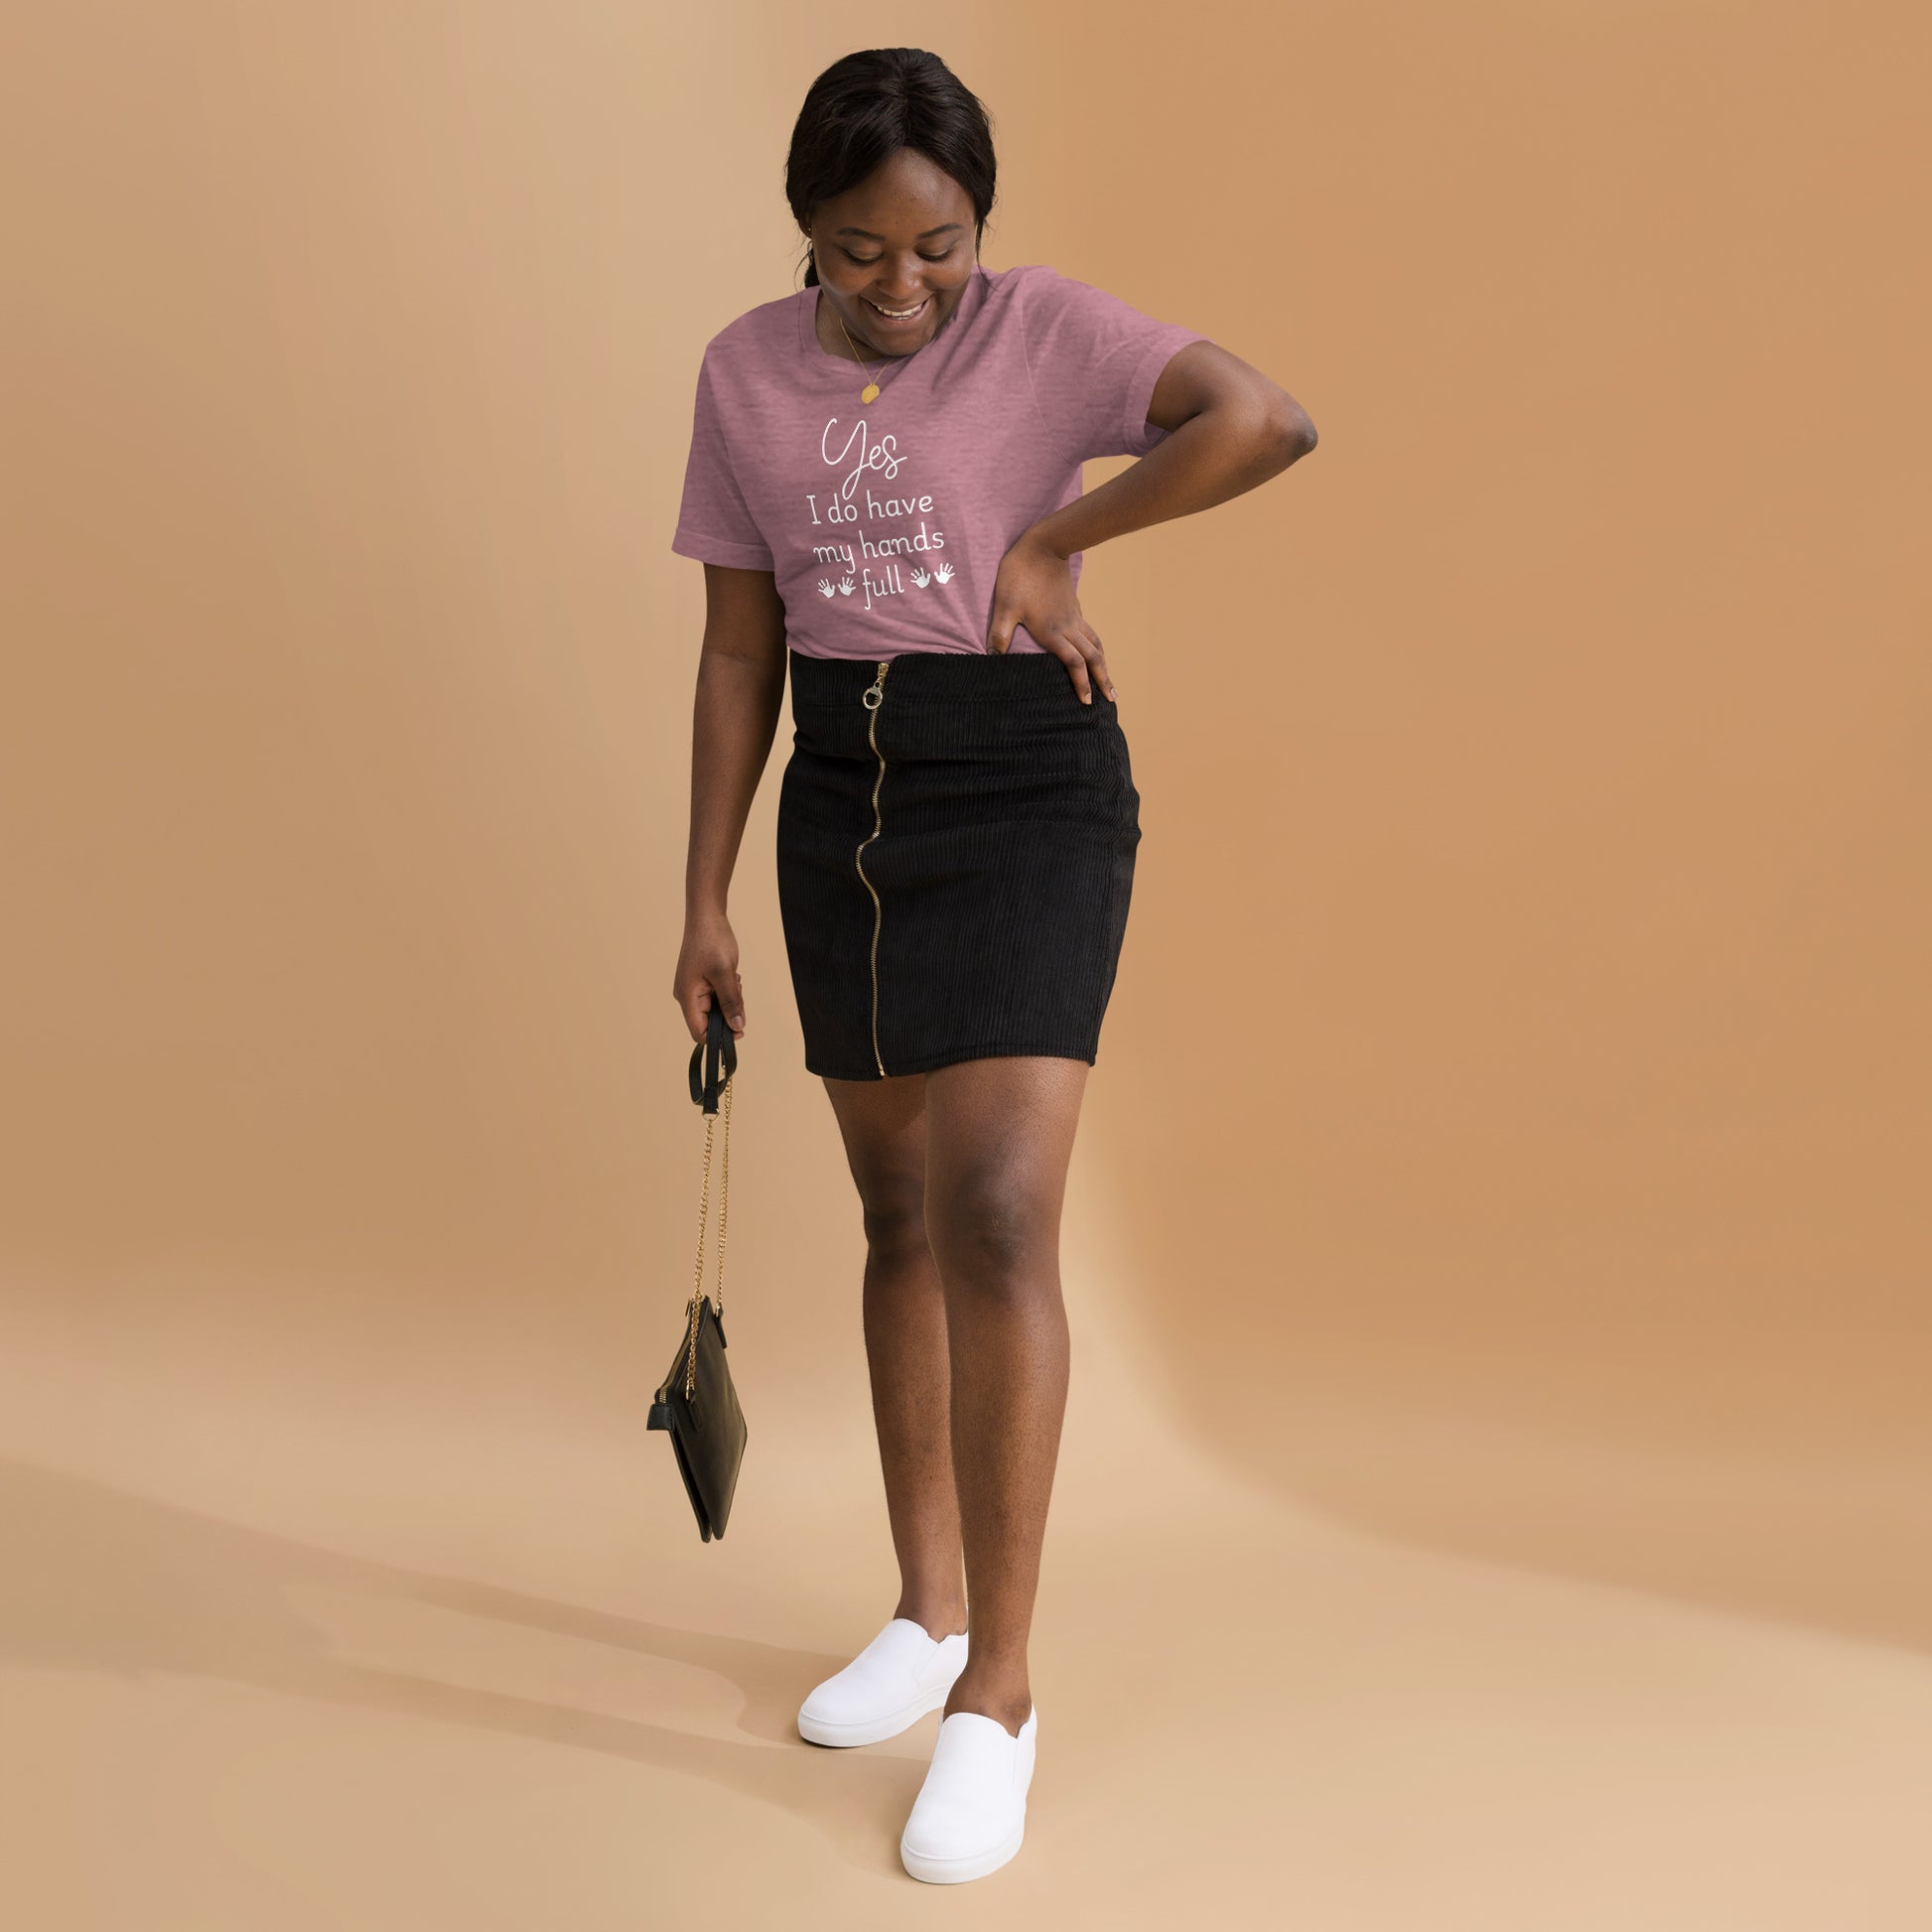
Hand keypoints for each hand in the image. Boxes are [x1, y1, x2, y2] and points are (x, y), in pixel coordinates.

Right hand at [674, 910, 746, 1041]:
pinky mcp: (701, 981)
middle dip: (728, 1012)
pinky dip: (728, 989)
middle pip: (710, 1021)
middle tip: (736, 990)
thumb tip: (738, 1027)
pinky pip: (717, 995)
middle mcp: (687, 996)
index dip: (719, 1036)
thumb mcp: (725, 974)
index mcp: (687, 997)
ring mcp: (693, 988)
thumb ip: (732, 1002)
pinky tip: (731, 974)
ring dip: (730, 999)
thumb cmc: (711, 941)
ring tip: (733, 978)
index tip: (740, 1029)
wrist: (706, 916)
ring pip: (716, 1008)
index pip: (699, 1032)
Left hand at [985, 530, 1116, 704]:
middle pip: (1092, 658)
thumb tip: (990, 657)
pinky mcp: (1074, 607)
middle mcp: (1068, 627)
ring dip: (1104, 665)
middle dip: (1102, 680)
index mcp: (1053, 631)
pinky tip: (1095, 653)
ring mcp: (1074, 616)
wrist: (1043, 546)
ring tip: (1110, 682)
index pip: (1074, 663)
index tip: (1086, 702)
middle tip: (1111, 700)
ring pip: (1095, 645)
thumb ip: (999, 633)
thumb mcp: (1004, 606)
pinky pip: (1090, 633)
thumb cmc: (1020, 575)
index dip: (1081, 684)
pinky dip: (1096, 648)